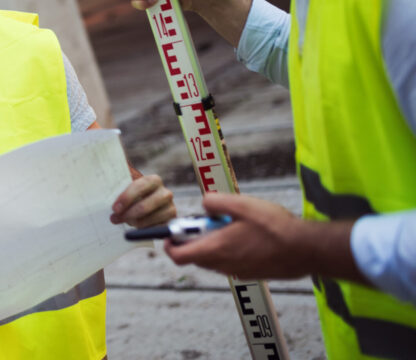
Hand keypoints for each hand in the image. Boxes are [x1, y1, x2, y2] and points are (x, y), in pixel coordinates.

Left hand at [111, 173, 175, 227]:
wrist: (148, 203)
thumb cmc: (134, 194)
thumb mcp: (128, 186)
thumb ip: (119, 187)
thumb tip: (104, 191)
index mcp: (154, 180)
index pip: (139, 187)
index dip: (126, 198)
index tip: (114, 208)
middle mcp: (165, 193)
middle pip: (144, 206)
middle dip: (127, 214)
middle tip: (115, 219)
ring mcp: (170, 208)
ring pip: (148, 220)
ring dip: (133, 223)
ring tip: (125, 221)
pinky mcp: (170, 223)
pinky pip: (154, 230)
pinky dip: (142, 230)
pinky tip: (135, 227)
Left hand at [164, 193, 309, 279]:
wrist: (307, 250)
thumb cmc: (275, 228)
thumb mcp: (241, 204)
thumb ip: (215, 202)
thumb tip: (204, 205)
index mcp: (216, 249)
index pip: (179, 256)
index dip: (169, 245)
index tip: (169, 234)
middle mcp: (224, 265)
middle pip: (195, 256)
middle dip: (195, 238)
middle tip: (208, 220)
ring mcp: (238, 272)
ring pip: (213, 259)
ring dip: (213, 243)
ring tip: (232, 224)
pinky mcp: (251, 273)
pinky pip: (230, 262)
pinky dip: (229, 249)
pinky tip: (247, 234)